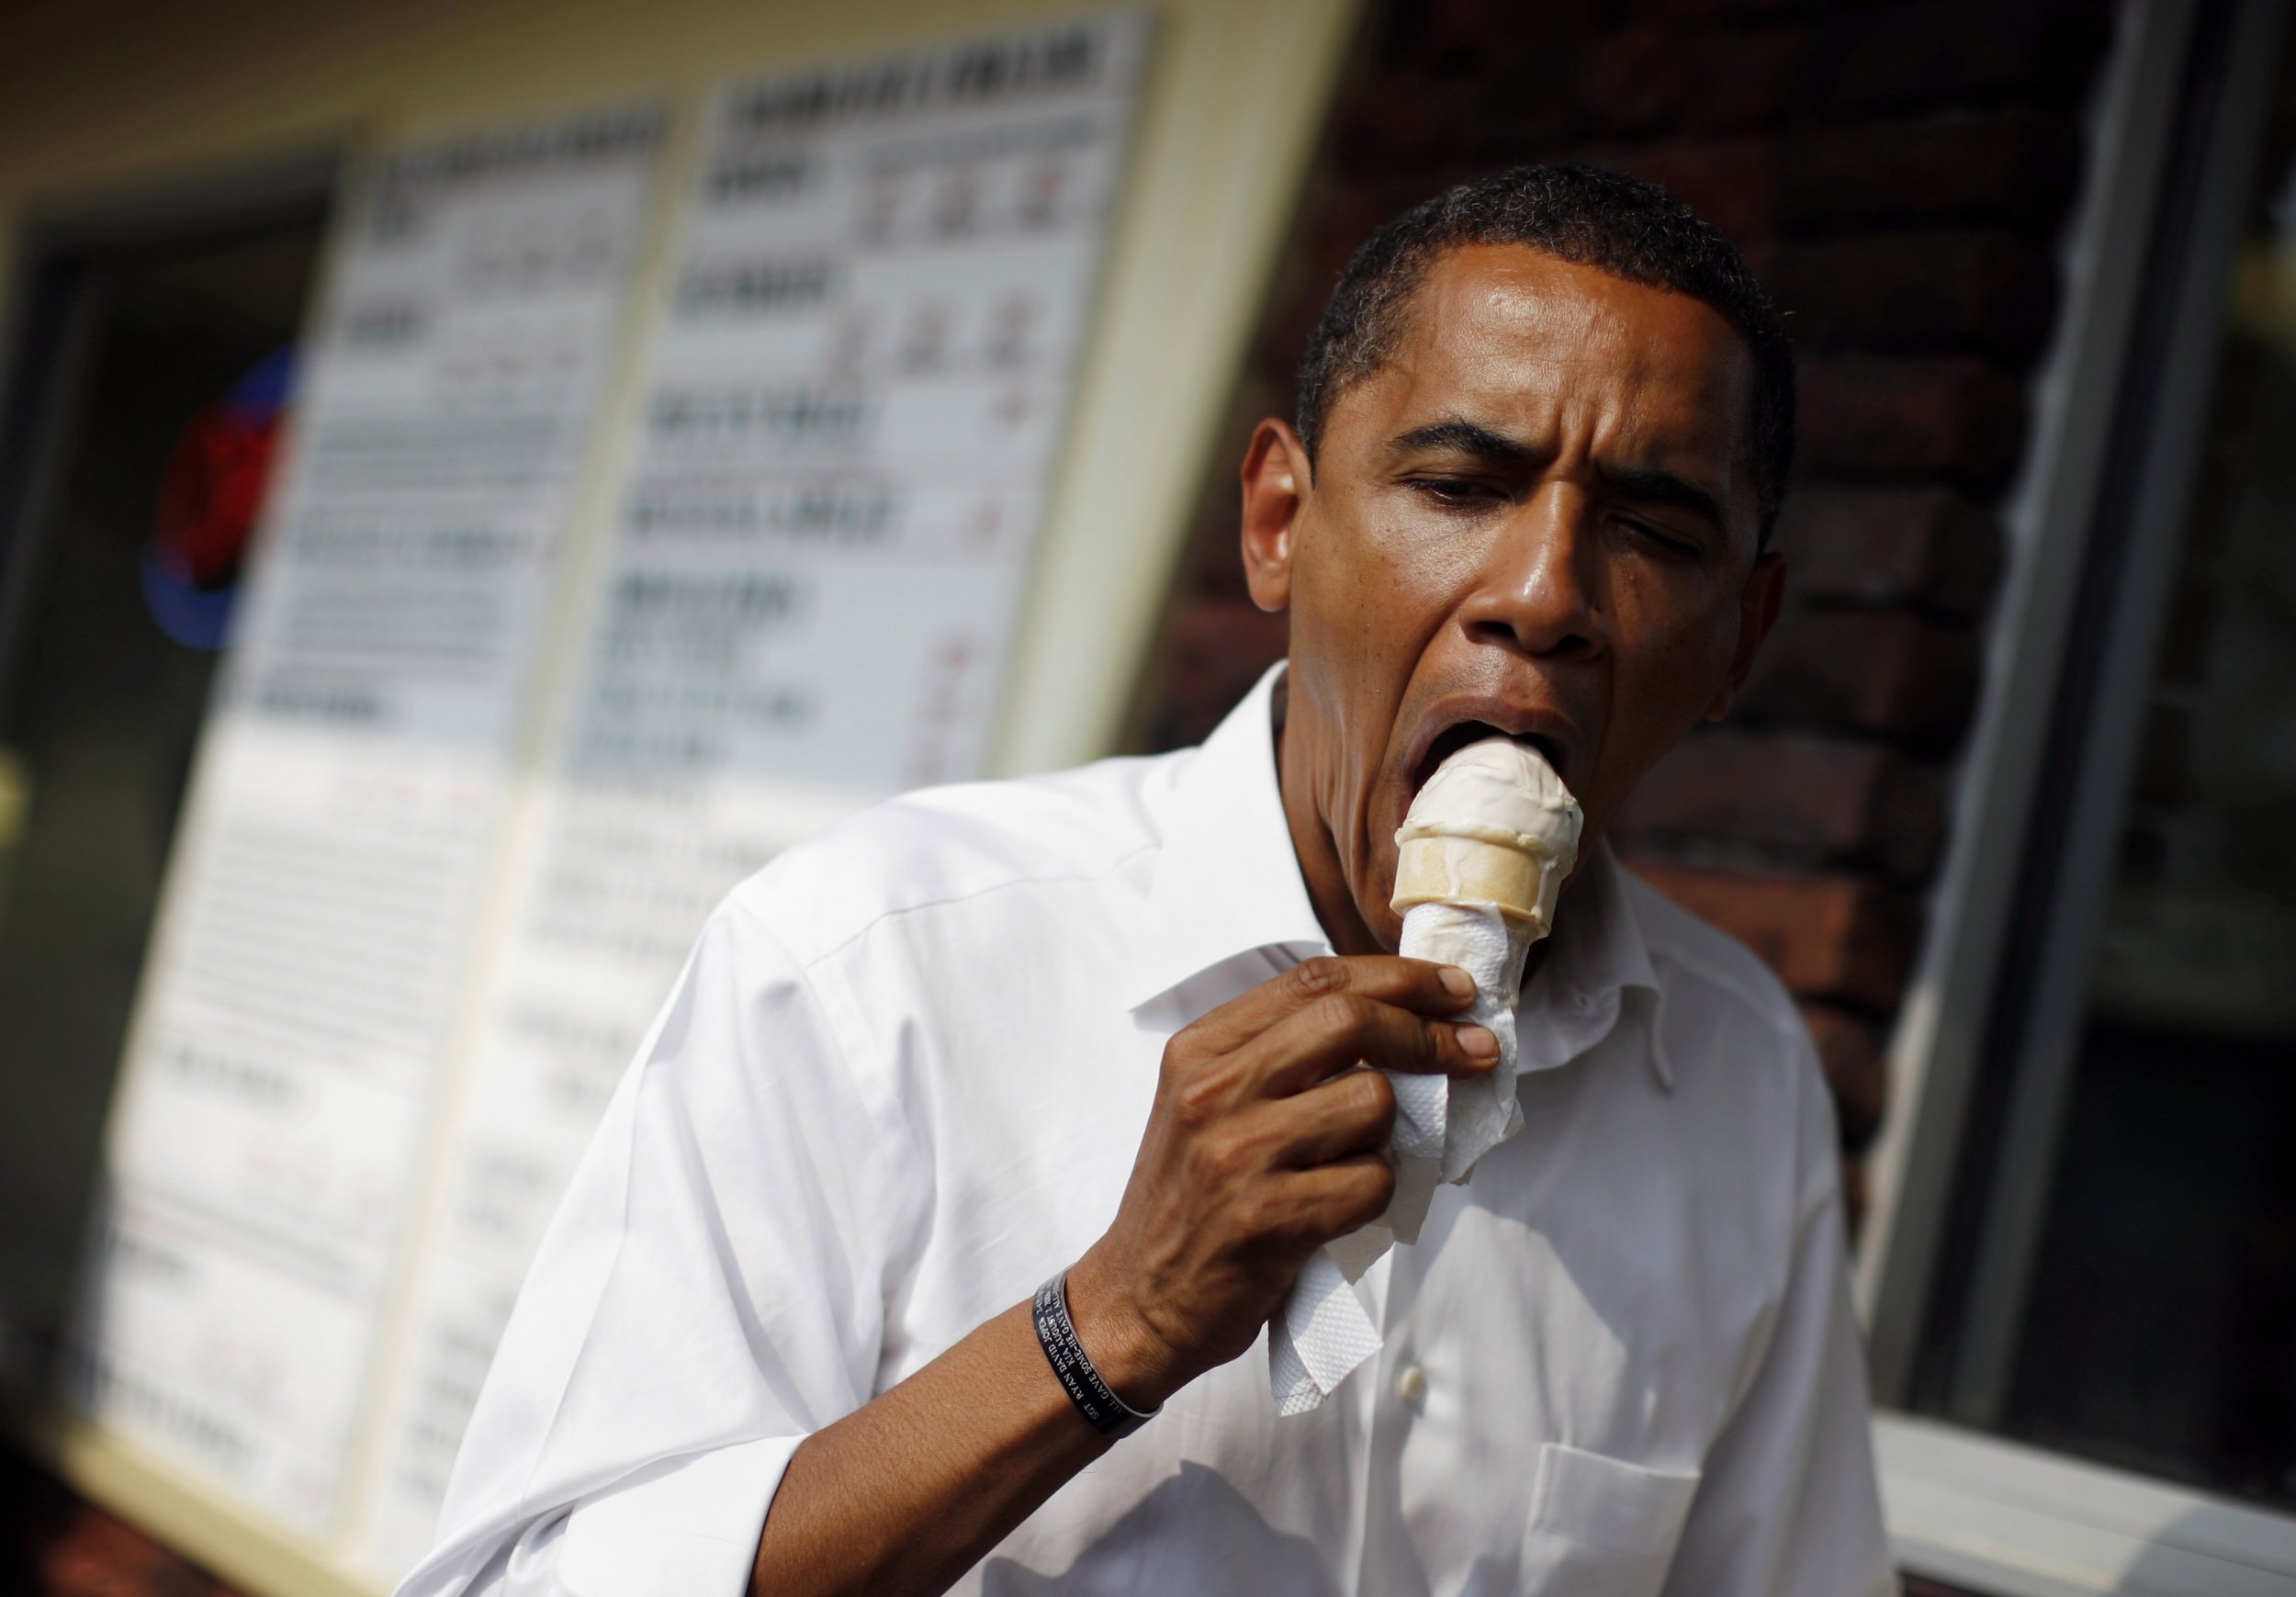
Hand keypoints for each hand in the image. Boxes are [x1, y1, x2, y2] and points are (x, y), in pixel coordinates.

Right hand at [1065, 956, 1494, 1406]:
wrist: (1136, 1300)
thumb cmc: (1190, 1200)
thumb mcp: (1207, 1105)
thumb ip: (1278, 1058)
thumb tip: (1399, 1022)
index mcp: (1199, 1050)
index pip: (1313, 981)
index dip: (1397, 977)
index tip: (1451, 990)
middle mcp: (1212, 1091)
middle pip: (1348, 1021)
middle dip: (1427, 1033)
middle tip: (1473, 1050)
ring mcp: (1237, 1154)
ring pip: (1370, 1103)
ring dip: (1392, 1134)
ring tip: (1357, 1162)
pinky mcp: (1267, 1219)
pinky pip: (1369, 1183)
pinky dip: (1375, 1195)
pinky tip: (1342, 1209)